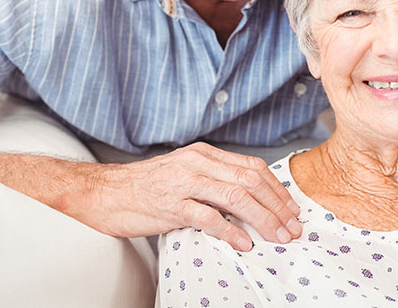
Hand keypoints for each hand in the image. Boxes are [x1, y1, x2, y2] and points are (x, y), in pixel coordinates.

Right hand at [73, 142, 302, 251]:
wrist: (105, 193)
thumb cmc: (146, 187)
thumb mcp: (185, 173)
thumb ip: (214, 179)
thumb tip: (249, 198)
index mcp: (204, 154)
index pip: (252, 167)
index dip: (276, 189)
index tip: (291, 208)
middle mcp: (197, 163)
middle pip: (250, 181)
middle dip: (277, 206)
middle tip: (292, 227)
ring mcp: (184, 182)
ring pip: (236, 197)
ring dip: (263, 219)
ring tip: (277, 236)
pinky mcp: (171, 205)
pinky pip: (208, 217)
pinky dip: (231, 231)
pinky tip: (244, 243)